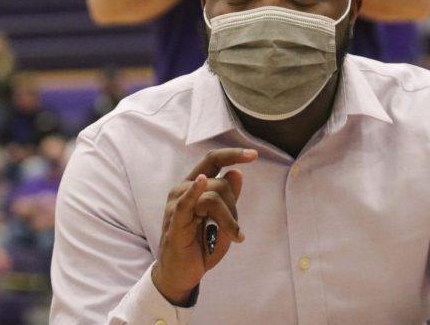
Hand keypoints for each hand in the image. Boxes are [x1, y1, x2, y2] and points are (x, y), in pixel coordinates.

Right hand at [152, 148, 257, 304]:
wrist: (181, 275)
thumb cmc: (201, 246)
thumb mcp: (223, 220)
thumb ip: (229, 198)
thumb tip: (237, 171)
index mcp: (194, 185)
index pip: (213, 160)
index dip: (233, 154)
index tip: (254, 154)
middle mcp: (183, 189)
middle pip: (220, 183)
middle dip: (234, 206)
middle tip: (235, 230)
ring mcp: (176, 204)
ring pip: (213, 197)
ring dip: (229, 219)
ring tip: (233, 237)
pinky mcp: (174, 221)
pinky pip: (186, 202)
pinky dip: (194, 191)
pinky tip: (199, 182)